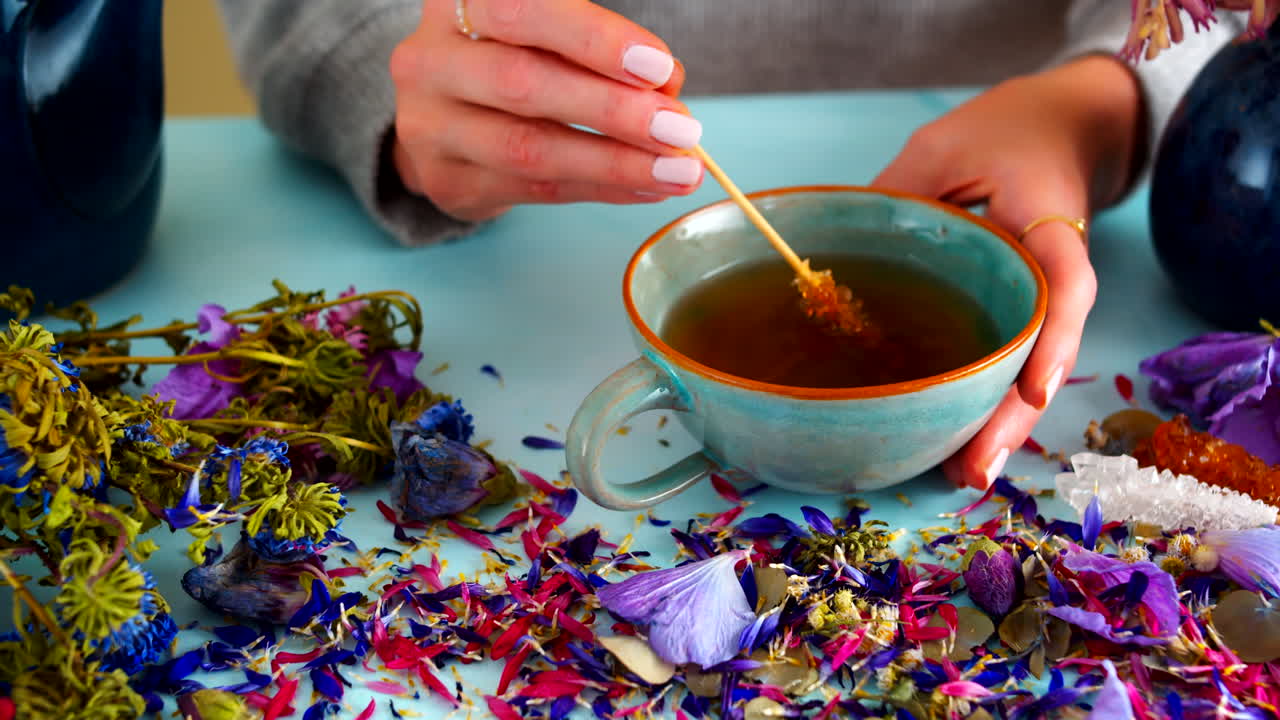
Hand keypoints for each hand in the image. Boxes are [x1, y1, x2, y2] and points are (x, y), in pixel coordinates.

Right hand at [387, 0, 703, 221]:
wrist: (440, 117)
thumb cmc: (509, 58)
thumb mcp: (547, 34)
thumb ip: (599, 49)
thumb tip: (666, 88)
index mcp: (459, 2)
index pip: (522, 11)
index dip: (592, 39)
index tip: (658, 68)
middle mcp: (430, 59)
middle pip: (523, 83)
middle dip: (613, 110)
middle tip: (682, 130)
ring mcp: (430, 125)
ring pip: (529, 148)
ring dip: (615, 162)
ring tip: (677, 171)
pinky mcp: (446, 180)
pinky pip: (536, 190)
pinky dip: (601, 188)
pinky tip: (647, 187)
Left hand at [871, 55, 1142, 489]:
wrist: (1062, 125)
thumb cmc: (1001, 131)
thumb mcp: (940, 148)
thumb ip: (896, 193)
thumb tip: (829, 254)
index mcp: (1048, 221)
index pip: (1067, 283)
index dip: (1055, 340)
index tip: (1035, 390)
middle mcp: (1056, 267)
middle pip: (1047, 349)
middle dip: (1014, 414)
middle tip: (975, 468)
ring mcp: (1042, 292)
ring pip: (1031, 365)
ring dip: (1002, 422)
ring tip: (965, 474)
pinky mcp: (1022, 305)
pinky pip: (1010, 354)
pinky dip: (989, 397)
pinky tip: (957, 439)